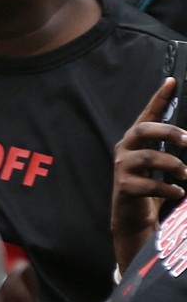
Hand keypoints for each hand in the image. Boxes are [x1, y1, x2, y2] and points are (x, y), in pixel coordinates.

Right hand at [111, 77, 186, 267]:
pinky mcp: (124, 187)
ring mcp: (122, 168)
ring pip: (149, 158)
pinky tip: (178, 193)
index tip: (172, 82)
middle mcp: (126, 150)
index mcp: (136, 141)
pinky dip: (170, 189)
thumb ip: (174, 152)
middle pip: (143, 130)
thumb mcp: (163, 166)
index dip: (159, 98)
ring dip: (174, 166)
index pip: (147, 115)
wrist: (133, 219)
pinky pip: (150, 185)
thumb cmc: (151, 189)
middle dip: (168, 132)